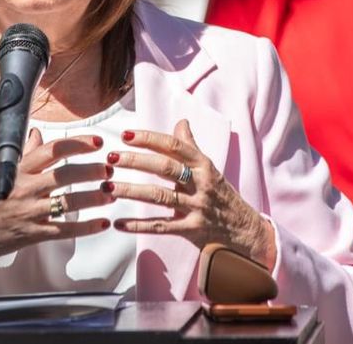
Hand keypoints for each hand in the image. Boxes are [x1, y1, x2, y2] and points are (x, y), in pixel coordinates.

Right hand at [0, 129, 114, 277]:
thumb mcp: (1, 174)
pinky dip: (87, 227)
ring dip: (95, 197)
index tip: (96, 142)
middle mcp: (25, 189)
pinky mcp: (33, 234)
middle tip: (109, 169)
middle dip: (92, 171)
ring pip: (69, 202)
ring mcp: (30, 212)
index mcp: (19, 171)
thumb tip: (37, 135)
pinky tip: (102, 223)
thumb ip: (25, 155)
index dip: (77, 144)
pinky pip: (65, 230)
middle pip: (66, 175)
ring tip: (111, 193)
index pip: (52, 150)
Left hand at [106, 119, 275, 268]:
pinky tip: (118, 224)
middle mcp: (201, 183)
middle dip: (136, 161)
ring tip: (108, 188)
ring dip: (131, 191)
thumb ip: (191, 146)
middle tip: (111, 158)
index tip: (126, 135)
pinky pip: (161, 227)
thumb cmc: (222, 195)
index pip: (174, 146)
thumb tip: (181, 121)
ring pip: (160, 197)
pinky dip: (138, 226)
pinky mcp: (192, 230)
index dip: (149, 139)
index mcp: (204, 165)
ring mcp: (197, 207)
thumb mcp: (210, 168)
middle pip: (165, 168)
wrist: (245, 230)